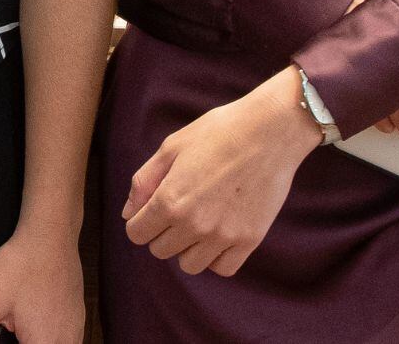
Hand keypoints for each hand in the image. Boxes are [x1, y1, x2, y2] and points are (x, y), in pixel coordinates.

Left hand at [0, 224, 84, 343]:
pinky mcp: (78, 320)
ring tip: (19, 319)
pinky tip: (34, 316)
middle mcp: (66, 342)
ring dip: (33, 339)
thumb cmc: (25, 263)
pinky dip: (46, 334)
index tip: (1, 333)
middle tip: (9, 325)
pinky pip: (62, 338)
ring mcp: (76, 332)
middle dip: (18, 341)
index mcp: (43, 343)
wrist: (51, 235)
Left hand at [120, 66, 317, 277]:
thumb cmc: (217, 132)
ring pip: (189, 264)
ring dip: (188, 247)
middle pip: (160, 250)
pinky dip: (216, 256)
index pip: (137, 234)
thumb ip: (144, 182)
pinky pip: (222, 268)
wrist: (270, 130)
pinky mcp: (249, 240)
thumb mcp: (171, 147)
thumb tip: (128, 213)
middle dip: (162, 231)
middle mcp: (194, 224)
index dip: (140, 220)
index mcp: (169, 200)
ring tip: (200, 220)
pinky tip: (219, 233)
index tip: (152, 208)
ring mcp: (223, 235)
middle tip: (179, 206)